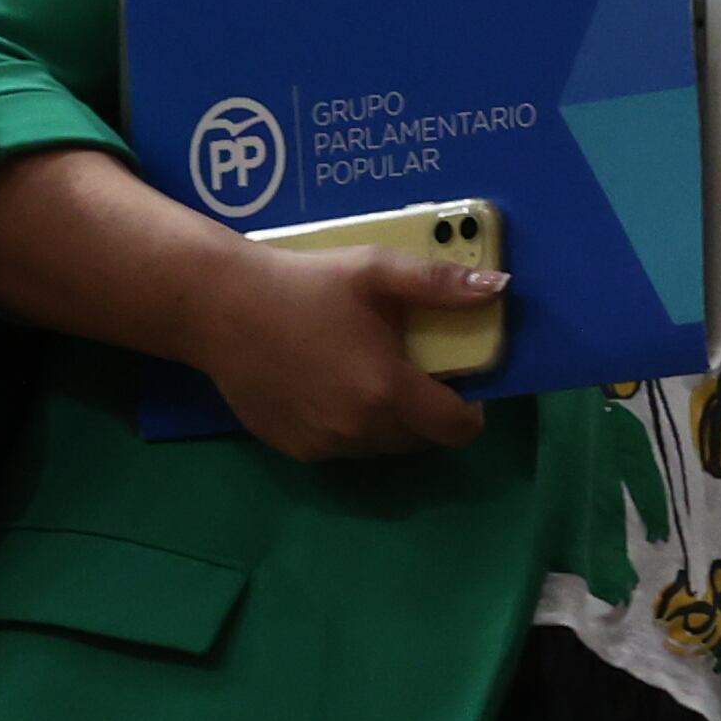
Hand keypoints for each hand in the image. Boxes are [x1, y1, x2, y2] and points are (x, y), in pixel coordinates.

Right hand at [189, 242, 497, 460]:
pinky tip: (332, 387)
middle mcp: (359, 430)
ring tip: (373, 377)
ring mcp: (322, 445)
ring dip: (390, 423)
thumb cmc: (306, 285)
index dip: (470, 412)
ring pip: (380, 447)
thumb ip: (441, 284)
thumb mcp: (377, 271)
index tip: (464, 387)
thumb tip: (499, 286)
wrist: (220, 308)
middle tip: (414, 372)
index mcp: (388, 392)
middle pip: (420, 441)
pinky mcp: (292, 448)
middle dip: (430, 414)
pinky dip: (350, 428)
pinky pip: (341, 448)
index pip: (456, 430)